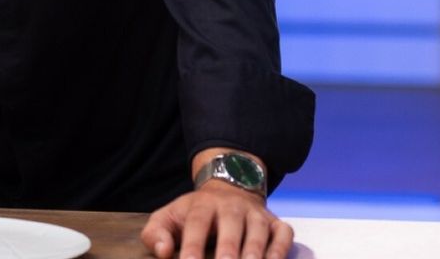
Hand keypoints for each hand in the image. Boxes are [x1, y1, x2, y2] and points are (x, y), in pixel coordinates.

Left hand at [140, 180, 293, 258]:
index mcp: (203, 205)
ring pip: (259, 230)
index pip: (197, 223)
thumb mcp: (169, 217)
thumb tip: (163, 252)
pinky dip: (281, 249)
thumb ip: (156, 234)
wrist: (229, 188)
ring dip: (256, 251)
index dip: (193, 245)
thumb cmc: (195, 213)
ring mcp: (256, 214)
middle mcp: (232, 207)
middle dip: (228, 249)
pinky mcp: (276, 223)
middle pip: (231, 226)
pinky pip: (283, 235)